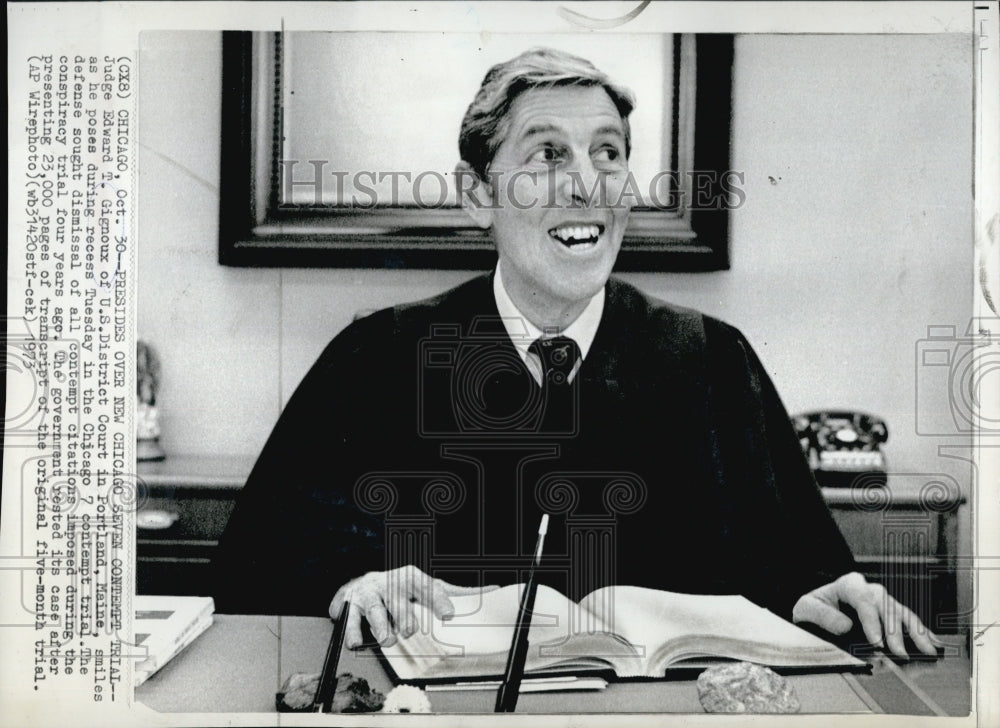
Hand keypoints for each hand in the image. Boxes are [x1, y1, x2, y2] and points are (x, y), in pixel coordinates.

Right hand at [330, 565, 495, 648]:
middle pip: (399, 599)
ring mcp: (369, 594)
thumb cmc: (402, 589)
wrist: (363, 585)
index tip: (449, 614)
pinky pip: (350, 618)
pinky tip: (356, 641)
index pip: (427, 587)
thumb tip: (494, 590)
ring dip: (380, 625)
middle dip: (403, 615)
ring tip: (387, 638)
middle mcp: (390, 583)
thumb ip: (458, 592)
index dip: (438, 599)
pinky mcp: (350, 605)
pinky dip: (352, 630)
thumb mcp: (428, 587)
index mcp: (411, 577)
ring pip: (375, 609)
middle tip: (408, 628)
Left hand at [792, 571, 939, 657]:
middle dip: (894, 631)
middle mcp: (868, 590)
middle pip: (886, 606)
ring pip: (902, 613)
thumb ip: (822, 615)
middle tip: (898, 653)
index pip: (863, 599)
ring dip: (916, 633)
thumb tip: (845, 626)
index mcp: (848, 584)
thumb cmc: (813, 608)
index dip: (871, 621)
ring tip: (926, 650)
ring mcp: (881, 601)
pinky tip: (932, 643)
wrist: (816, 610)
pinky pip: (909, 620)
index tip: (876, 641)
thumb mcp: (806, 608)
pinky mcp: (890, 613)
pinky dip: (922, 631)